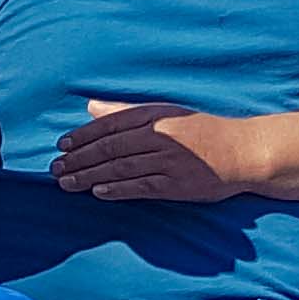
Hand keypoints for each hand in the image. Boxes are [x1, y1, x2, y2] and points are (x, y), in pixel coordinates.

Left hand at [54, 99, 273, 202]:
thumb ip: (127, 112)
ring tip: (67, 182)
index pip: (111, 124)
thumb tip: (91, 107)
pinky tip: (98, 192)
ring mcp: (169, 162)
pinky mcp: (177, 185)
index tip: (61, 144)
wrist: (243, 152)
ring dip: (90, 176)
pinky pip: (142, 187)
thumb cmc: (202, 132)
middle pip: (111, 147)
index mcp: (157, 115)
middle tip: (55, 168)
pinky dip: (118, 190)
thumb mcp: (166, 113)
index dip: (84, 135)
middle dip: (80, 158)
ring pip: (121, 168)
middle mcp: (161, 136)